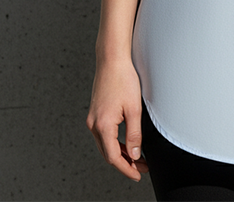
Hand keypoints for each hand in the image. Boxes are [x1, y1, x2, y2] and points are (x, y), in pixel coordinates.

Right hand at [86, 56, 148, 180]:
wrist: (111, 60)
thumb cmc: (123, 79)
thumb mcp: (134, 109)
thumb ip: (134, 134)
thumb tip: (135, 154)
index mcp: (102, 125)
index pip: (114, 157)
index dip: (126, 169)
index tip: (137, 175)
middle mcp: (94, 124)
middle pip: (108, 153)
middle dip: (125, 163)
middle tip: (140, 168)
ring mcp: (93, 118)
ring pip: (105, 145)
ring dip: (120, 153)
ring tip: (136, 158)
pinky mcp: (95, 113)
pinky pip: (104, 135)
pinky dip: (115, 142)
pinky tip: (126, 143)